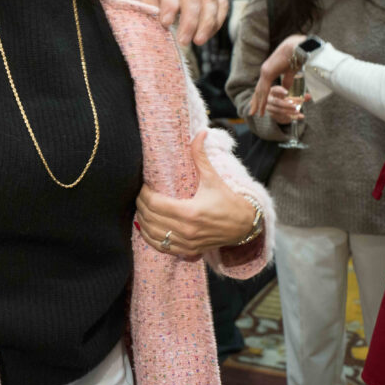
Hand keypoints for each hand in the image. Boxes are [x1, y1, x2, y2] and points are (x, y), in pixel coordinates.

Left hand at [135, 131, 256, 254]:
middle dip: (140, 205)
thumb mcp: (213, 178)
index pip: (154, 204)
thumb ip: (200, 156)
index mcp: (190, 212)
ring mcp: (186, 243)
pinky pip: (161, 248)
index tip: (143, 186)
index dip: (144, 195)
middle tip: (139, 195)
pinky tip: (147, 226)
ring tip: (142, 208)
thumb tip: (200, 133)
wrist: (245, 225)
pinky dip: (150, 237)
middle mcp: (186, 230)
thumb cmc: (228, 200)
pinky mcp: (187, 251)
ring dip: (143, 221)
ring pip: (152, 234)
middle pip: (150, 218)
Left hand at [138, 0, 228, 46]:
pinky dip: (218, 19)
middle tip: (183, 41)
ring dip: (207, 23)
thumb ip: (150, 0)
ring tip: (199, 41)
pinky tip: (210, 33)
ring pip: (211, 0)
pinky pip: (222, 2)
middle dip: (190, 21)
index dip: (170, 6)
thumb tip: (157, 23)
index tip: (166, 23)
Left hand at [248, 34, 306, 116]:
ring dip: (258, 103)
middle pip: (258, 89)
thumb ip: (287, 79)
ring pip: (260, 91)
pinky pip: (264, 89)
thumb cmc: (297, 56)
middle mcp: (265, 70)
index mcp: (270, 69)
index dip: (260, 95)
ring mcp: (265, 71)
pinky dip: (263, 99)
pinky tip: (261, 107)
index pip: (262, 85)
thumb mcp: (291, 71)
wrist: (298, 46)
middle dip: (255, 101)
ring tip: (254, 113)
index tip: (257, 102)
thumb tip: (286, 89)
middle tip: (252, 111)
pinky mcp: (268, 73)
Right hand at [258, 84, 308, 124]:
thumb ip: (300, 96)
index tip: (287, 92)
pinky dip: (289, 117)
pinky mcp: (272, 114)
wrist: (278, 107)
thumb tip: (309, 96)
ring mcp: (269, 107)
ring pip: (278, 110)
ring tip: (298, 112)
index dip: (280, 91)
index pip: (275, 90)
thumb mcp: (291, 96)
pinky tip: (296, 117)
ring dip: (289, 112)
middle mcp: (269, 99)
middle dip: (287, 104)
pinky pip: (280, 117)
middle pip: (276, 102)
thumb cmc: (285, 98)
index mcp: (273, 91)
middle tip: (296, 106)